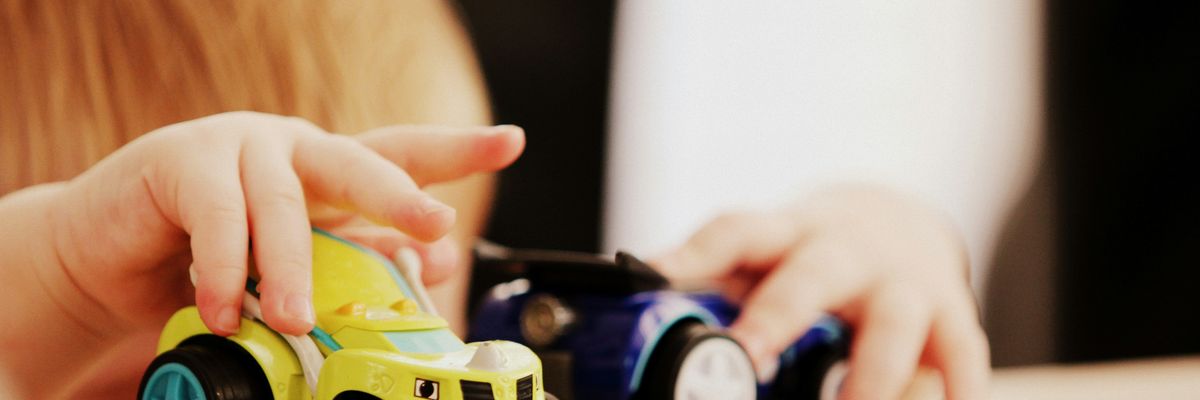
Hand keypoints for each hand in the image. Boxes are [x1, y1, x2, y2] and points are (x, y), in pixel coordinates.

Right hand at [37, 110, 520, 337]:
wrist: (106, 258)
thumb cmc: (209, 260)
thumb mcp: (290, 266)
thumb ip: (350, 260)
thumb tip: (426, 268)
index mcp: (326, 169)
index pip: (400, 153)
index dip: (457, 149)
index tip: (512, 142)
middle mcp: (292, 148)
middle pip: (359, 162)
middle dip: (400, 194)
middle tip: (433, 224)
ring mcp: (238, 146)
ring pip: (285, 204)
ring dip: (295, 269)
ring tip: (299, 319)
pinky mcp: (180, 161)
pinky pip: (217, 218)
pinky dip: (225, 270)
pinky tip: (226, 310)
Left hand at [654, 186, 988, 399]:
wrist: (898, 223)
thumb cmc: (810, 254)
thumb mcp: (762, 255)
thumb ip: (710, 280)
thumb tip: (628, 303)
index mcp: (786, 234)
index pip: (736, 231)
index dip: (696, 253)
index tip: (657, 275)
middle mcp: (846, 252)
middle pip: (814, 272)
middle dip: (781, 313)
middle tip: (749, 355)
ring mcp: (904, 283)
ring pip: (895, 322)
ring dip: (873, 376)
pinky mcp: (951, 316)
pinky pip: (961, 353)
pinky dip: (952, 389)